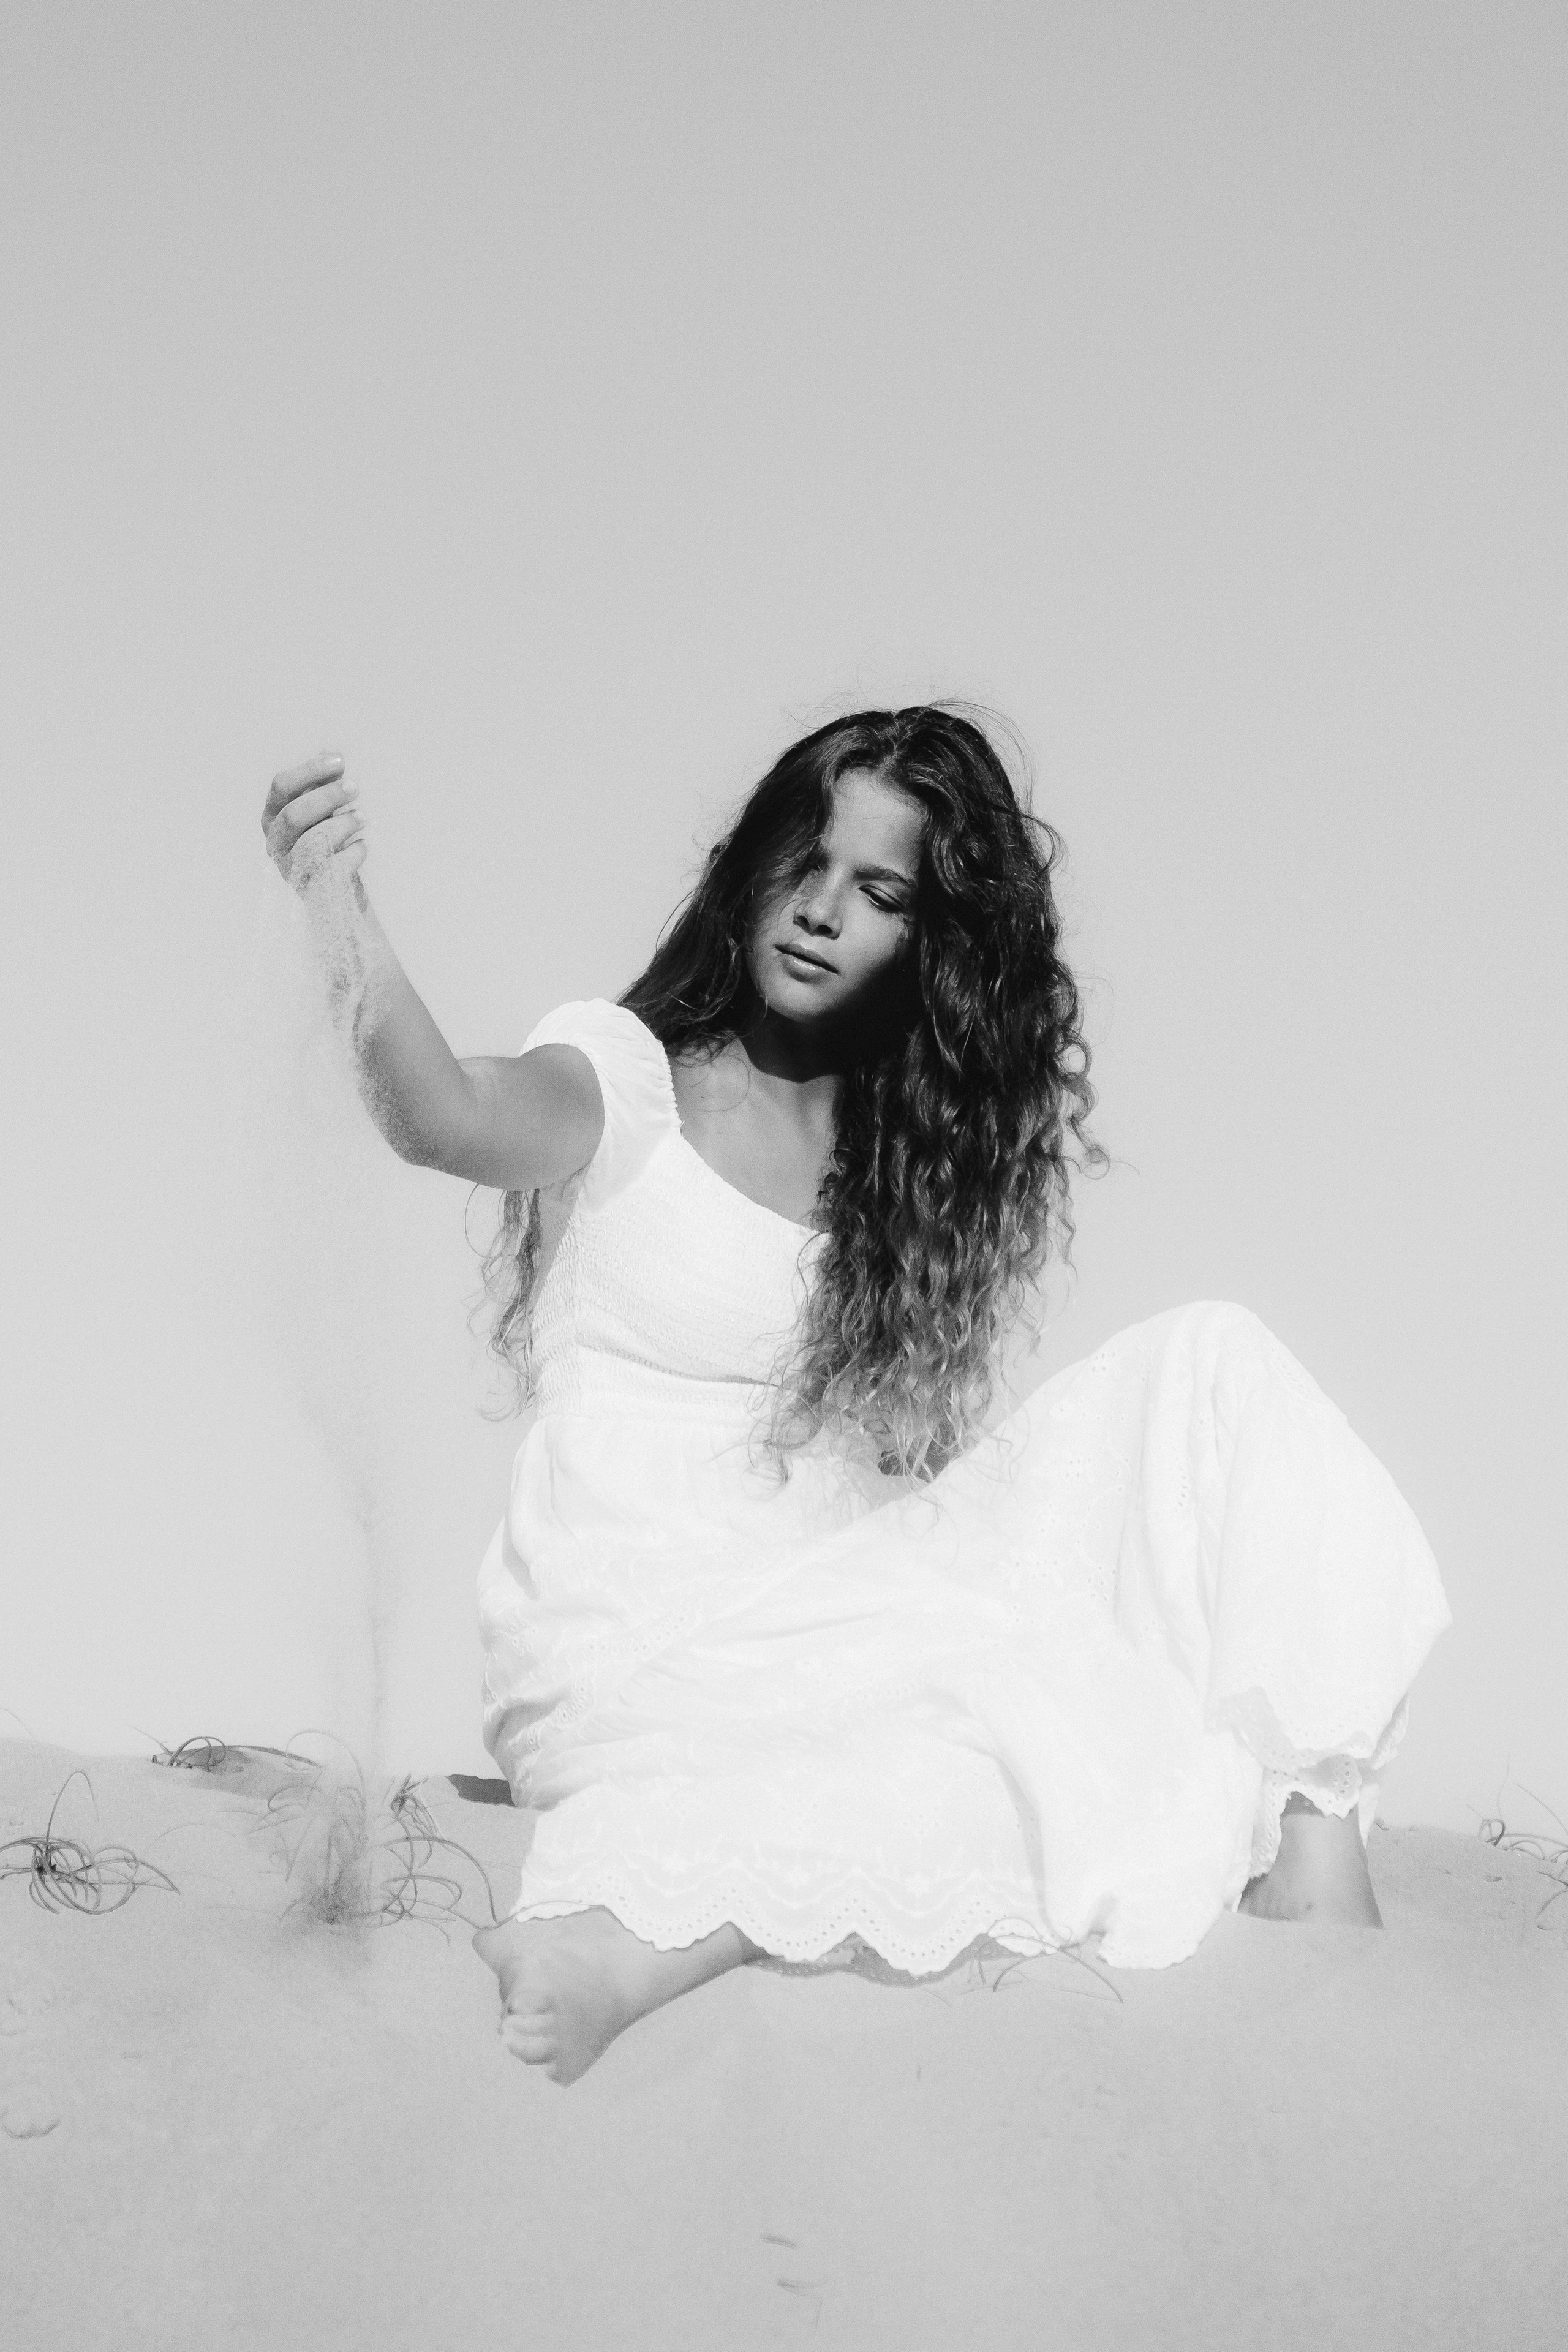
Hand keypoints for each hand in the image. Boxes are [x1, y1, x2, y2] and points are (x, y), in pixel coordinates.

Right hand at [261, 753, 366, 892]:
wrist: (335, 895)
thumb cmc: (327, 844)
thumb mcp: (325, 810)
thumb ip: (325, 783)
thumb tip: (331, 751)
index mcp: (273, 816)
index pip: (281, 786)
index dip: (310, 770)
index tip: (339, 759)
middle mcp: (276, 843)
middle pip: (293, 815)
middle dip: (327, 797)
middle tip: (355, 788)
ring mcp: (291, 869)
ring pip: (312, 844)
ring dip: (342, 825)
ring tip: (362, 818)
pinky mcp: (312, 891)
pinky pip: (333, 870)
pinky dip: (353, 853)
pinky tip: (362, 845)